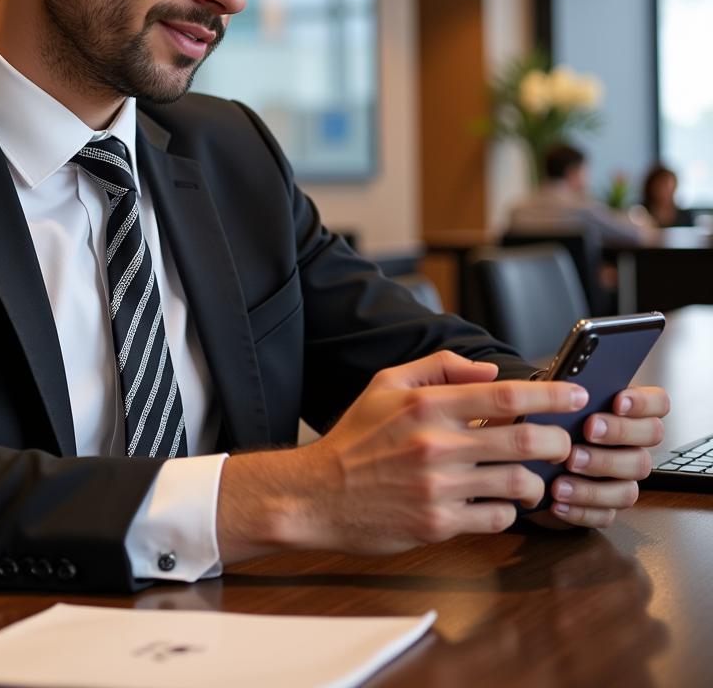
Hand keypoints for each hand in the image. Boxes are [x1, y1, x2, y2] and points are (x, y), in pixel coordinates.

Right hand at [216, 352, 588, 561]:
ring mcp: (440, 488)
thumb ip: (439, 369)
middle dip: (559, 441)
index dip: (552, 394)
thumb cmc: (355, 438)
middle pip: (527, 440)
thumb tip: (490, 372)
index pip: (507, 395)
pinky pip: (497, 518)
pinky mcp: (439, 524)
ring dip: (537, 481)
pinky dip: (507, 510)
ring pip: (520, 483)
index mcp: (428, 406)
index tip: (577, 394)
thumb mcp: (385, 385)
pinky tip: (496, 502)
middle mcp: (437, 444)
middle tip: (564, 443)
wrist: (317, 494)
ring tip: (531, 478)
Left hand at [532, 385, 669, 529]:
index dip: (644, 402)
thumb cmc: (542, 422)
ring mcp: (621, 480)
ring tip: (563, 474)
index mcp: (625, 415)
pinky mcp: (604, 508)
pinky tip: (557, 501)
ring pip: (629, 486)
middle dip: (619, 434)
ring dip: (596, 481)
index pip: (657, 404)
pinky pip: (604, 515)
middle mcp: (631, 448)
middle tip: (589, 430)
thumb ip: (566, 395)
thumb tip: (568, 388)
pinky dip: (580, 509)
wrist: (523, 458)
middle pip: (648, 445)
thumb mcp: (551, 402)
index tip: (617, 401)